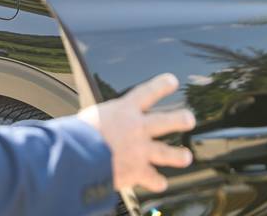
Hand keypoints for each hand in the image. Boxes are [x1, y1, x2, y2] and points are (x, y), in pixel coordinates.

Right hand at [77, 73, 194, 192]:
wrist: (78, 156)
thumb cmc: (77, 134)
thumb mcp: (90, 116)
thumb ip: (103, 119)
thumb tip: (99, 122)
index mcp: (123, 110)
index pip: (147, 92)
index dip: (161, 85)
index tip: (172, 81)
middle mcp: (136, 128)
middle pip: (165, 121)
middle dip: (180, 119)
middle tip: (190, 119)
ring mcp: (140, 150)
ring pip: (165, 152)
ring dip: (178, 155)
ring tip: (187, 157)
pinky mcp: (137, 170)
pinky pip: (151, 179)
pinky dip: (156, 182)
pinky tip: (161, 184)